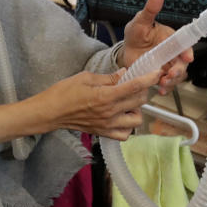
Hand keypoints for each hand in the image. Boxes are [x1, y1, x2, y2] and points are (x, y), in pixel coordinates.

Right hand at [38, 68, 161, 139]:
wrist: (50, 112)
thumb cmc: (64, 92)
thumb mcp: (86, 78)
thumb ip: (108, 78)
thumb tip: (125, 74)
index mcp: (105, 96)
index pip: (134, 87)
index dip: (149, 78)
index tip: (157, 72)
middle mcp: (109, 113)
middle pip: (138, 102)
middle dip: (141, 90)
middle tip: (134, 84)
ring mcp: (107, 125)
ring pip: (136, 120)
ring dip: (136, 109)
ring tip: (127, 102)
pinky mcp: (103, 133)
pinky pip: (125, 134)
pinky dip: (128, 126)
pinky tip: (121, 116)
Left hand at [120, 0, 192, 93]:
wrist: (126, 49)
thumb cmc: (136, 33)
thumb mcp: (141, 21)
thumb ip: (150, 9)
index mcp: (171, 39)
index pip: (185, 46)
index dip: (188, 52)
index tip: (187, 57)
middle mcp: (172, 54)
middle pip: (183, 64)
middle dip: (179, 71)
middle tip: (170, 74)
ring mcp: (167, 66)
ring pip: (176, 76)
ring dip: (172, 82)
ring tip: (162, 84)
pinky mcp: (160, 76)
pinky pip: (167, 84)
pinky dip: (165, 88)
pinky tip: (160, 90)